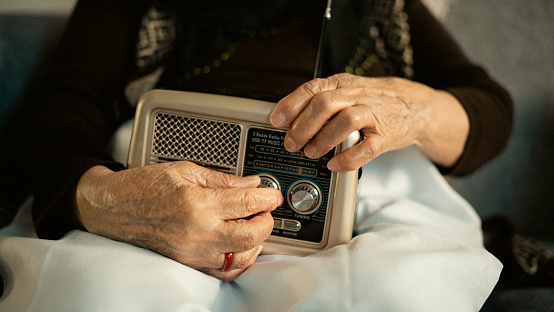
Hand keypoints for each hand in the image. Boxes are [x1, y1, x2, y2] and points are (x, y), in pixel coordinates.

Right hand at [75, 161, 282, 280]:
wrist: (114, 208)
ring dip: (256, 240)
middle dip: (267, 220)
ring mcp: (192, 253)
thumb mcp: (185, 170)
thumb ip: (223, 179)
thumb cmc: (143, 187)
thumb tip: (252, 184)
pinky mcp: (188, 264)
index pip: (247, 203)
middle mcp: (197, 233)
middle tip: (266, 209)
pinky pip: (224, 271)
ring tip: (253, 223)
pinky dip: (240, 259)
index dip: (267, 197)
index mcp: (196, 204)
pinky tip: (240, 244)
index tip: (273, 193)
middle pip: (251, 235)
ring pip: (242, 256)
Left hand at [270, 73, 468, 169]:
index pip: (313, 88)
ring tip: (311, 153)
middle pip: (326, 103)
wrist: (414, 106)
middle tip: (291, 143)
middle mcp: (357, 95)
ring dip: (324, 139)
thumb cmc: (373, 100)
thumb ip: (320, 100)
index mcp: (343, 84)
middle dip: (303, 126)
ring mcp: (374, 115)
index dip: (292, 104)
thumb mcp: (346, 91)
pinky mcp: (387, 135)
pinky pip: (368, 147)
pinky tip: (334, 165)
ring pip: (346, 121)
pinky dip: (349, 158)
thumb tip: (287, 117)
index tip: (276, 120)